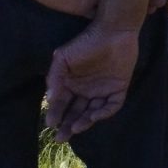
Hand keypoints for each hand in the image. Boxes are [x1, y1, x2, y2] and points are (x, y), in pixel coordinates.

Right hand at [44, 24, 139, 141]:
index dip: (56, 114)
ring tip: (76, 127)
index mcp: (71, 84)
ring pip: (92, 113)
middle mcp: (86, 90)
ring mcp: (103, 90)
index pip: (62, 104)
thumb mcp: (63, 58)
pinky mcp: (119, 88)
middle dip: (68, 126)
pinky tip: (94, 115)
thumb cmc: (86, 42)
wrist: (113, 29)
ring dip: (84, 122)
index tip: (51, 123)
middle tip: (62, 137)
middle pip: (76, 113)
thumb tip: (49, 99)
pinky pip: (113, 105)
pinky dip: (105, 113)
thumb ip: (55, 77)